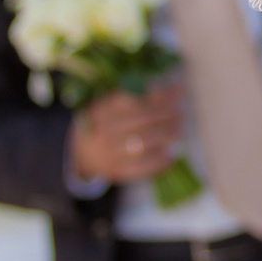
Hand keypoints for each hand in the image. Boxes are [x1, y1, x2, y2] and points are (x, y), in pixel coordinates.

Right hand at [70, 84, 184, 182]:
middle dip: (166, 115)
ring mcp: (109, 153)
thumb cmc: (105, 124)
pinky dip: (160, 162)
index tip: (174, 93)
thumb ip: (141, 97)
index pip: (131, 98)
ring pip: (143, 143)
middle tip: (180, 113)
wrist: (81, 155)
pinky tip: (172, 156)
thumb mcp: (113, 107)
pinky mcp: (117, 172)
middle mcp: (104, 131)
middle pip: (141, 120)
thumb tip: (175, 88)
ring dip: (166, 135)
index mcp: (101, 110)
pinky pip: (142, 168)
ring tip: (179, 130)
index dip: (157, 95)